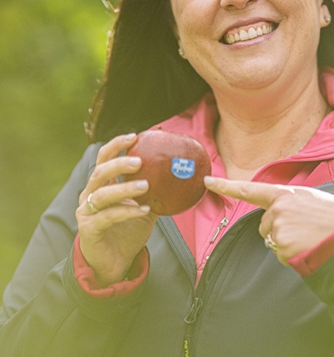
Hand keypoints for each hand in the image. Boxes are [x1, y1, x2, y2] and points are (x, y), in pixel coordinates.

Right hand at [76, 134, 157, 286]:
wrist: (115, 263)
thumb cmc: (128, 230)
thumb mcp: (146, 207)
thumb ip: (157, 191)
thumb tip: (180, 174)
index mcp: (102, 184)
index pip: (104, 157)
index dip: (117, 145)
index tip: (135, 136)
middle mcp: (90, 194)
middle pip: (100, 171)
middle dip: (119, 163)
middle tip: (139, 160)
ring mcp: (87, 212)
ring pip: (103, 194)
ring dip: (125, 188)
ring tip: (146, 185)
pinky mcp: (89, 229)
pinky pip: (108, 216)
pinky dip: (127, 211)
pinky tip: (145, 210)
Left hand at [204, 177, 333, 265]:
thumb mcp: (311, 199)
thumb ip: (289, 203)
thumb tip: (277, 215)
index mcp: (284, 193)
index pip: (249, 189)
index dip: (226, 186)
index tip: (207, 182)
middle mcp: (277, 208)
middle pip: (264, 225)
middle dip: (279, 230)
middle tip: (305, 229)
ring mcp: (279, 227)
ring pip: (272, 241)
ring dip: (287, 243)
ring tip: (309, 237)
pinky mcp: (282, 245)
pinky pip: (280, 255)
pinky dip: (292, 255)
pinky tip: (307, 248)